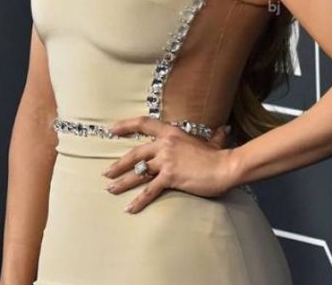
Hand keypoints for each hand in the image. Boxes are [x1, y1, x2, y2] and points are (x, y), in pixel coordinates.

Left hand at [101, 116, 239, 213]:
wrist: (225, 167)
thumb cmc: (219, 156)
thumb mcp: (211, 142)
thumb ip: (213, 136)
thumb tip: (224, 129)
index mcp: (171, 132)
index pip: (143, 123)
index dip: (125, 125)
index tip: (111, 129)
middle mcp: (165, 144)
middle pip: (135, 153)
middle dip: (119, 164)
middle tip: (106, 172)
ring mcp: (166, 160)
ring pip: (138, 172)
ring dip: (122, 182)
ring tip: (110, 189)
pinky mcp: (170, 176)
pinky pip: (150, 190)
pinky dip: (139, 201)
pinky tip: (130, 208)